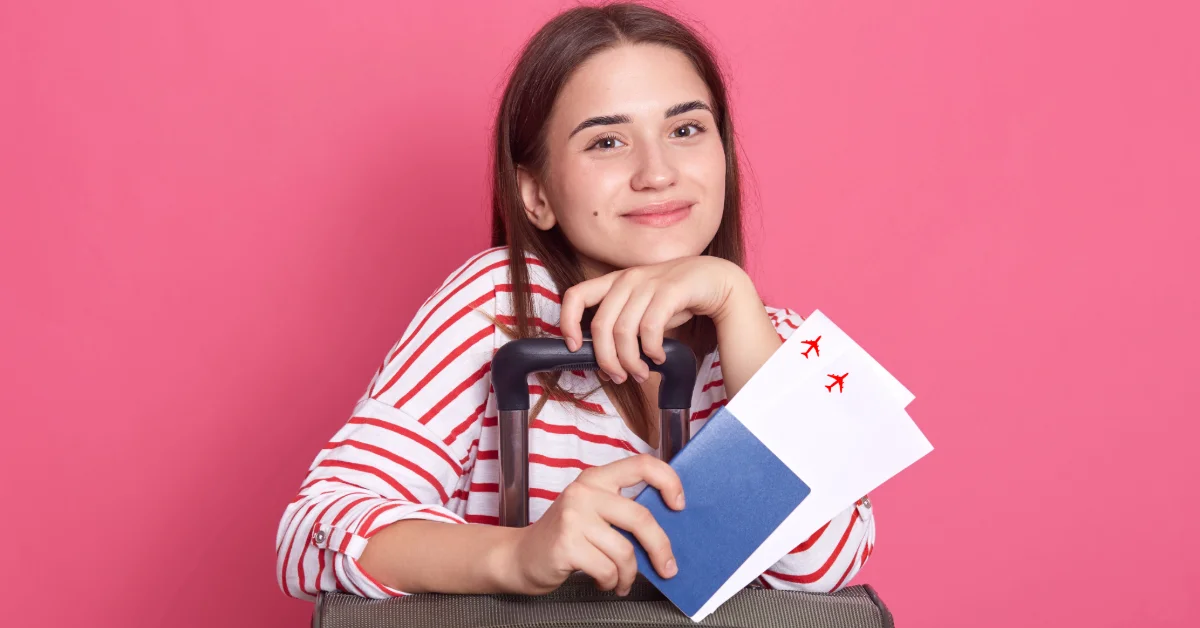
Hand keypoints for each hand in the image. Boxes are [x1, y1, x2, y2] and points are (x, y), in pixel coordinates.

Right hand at [505, 454, 685, 595]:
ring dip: (629, 575)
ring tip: (622, 581)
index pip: (642, 465)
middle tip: (668, 567)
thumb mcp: (592, 511)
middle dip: (660, 548)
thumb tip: (668, 528)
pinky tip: (604, 582)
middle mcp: (585, 492)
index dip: (668, 481)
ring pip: (625, 551)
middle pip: (641, 517)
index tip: (679, 504)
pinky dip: (611, 582)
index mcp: (596, 478)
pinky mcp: (567, 544)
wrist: (521, 556)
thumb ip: (622, 511)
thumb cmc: (564, 536)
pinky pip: (607, 569)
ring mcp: (574, 517)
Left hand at [559, 256, 750, 383]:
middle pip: (600, 325)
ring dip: (631, 361)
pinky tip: (659, 357)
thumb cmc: (677, 299)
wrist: (716, 280)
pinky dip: (651, 350)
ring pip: (624, 331)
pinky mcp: (670, 290)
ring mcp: (648, 282)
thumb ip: (623, 327)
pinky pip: (649, 328)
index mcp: (615, 281)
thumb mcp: (643, 309)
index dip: (567, 322)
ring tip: (641, 372)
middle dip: (606, 359)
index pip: (575, 295)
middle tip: (618, 376)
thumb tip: (606, 362)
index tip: (574, 347)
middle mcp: (628, 279)